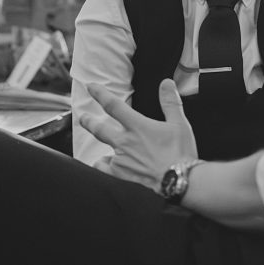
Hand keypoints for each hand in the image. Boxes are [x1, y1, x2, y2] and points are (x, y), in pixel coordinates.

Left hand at [80, 79, 197, 190]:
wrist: (179, 181)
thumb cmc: (180, 153)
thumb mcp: (179, 123)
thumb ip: (170, 102)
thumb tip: (166, 83)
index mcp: (137, 126)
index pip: (113, 105)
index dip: (99, 94)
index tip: (90, 87)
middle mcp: (124, 143)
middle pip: (99, 129)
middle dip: (88, 122)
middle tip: (82, 117)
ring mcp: (121, 161)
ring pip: (103, 154)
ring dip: (101, 152)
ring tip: (101, 156)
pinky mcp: (121, 177)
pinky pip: (105, 171)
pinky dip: (105, 168)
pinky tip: (107, 168)